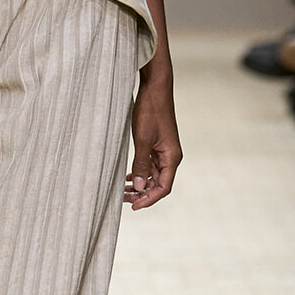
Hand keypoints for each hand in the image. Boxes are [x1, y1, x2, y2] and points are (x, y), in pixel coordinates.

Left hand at [124, 62, 181, 209]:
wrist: (155, 88)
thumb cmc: (150, 111)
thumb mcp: (142, 140)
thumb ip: (141, 164)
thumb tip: (140, 188)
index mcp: (172, 157)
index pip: (163, 188)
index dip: (149, 200)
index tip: (133, 206)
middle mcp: (171, 156)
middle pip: (159, 184)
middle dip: (142, 194)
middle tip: (122, 199)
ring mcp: (164, 151)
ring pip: (153, 176)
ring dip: (140, 184)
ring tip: (122, 190)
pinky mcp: (157, 144)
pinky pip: (150, 165)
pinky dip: (140, 173)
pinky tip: (128, 177)